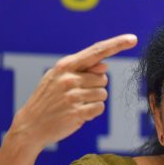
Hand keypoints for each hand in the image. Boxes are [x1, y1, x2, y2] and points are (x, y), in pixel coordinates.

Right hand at [7, 34, 137, 151]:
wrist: (30, 125)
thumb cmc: (49, 99)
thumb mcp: (59, 78)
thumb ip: (82, 70)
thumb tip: (105, 66)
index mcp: (65, 66)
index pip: (96, 51)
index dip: (116, 44)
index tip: (133, 39)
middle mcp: (69, 78)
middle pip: (103, 78)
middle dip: (95, 87)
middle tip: (75, 95)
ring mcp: (72, 96)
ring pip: (103, 94)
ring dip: (94, 100)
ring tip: (75, 104)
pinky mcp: (77, 112)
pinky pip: (100, 108)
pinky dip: (93, 112)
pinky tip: (77, 114)